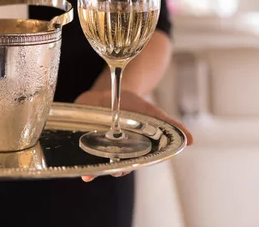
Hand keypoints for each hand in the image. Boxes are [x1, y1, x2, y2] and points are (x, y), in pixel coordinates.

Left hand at [74, 90, 193, 181]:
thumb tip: (192, 140)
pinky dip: (71, 144)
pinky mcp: (79, 127)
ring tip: (86, 170)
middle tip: (95, 172)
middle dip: (102, 168)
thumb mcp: (152, 112)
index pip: (125, 162)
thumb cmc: (134, 104)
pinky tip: (67, 146)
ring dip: (87, 162)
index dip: (121, 168)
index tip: (119, 170)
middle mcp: (108, 145)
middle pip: (105, 162)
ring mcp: (93, 137)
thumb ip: (170, 126)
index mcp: (126, 146)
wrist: (114, 86)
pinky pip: (74, 138)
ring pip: (89, 154)